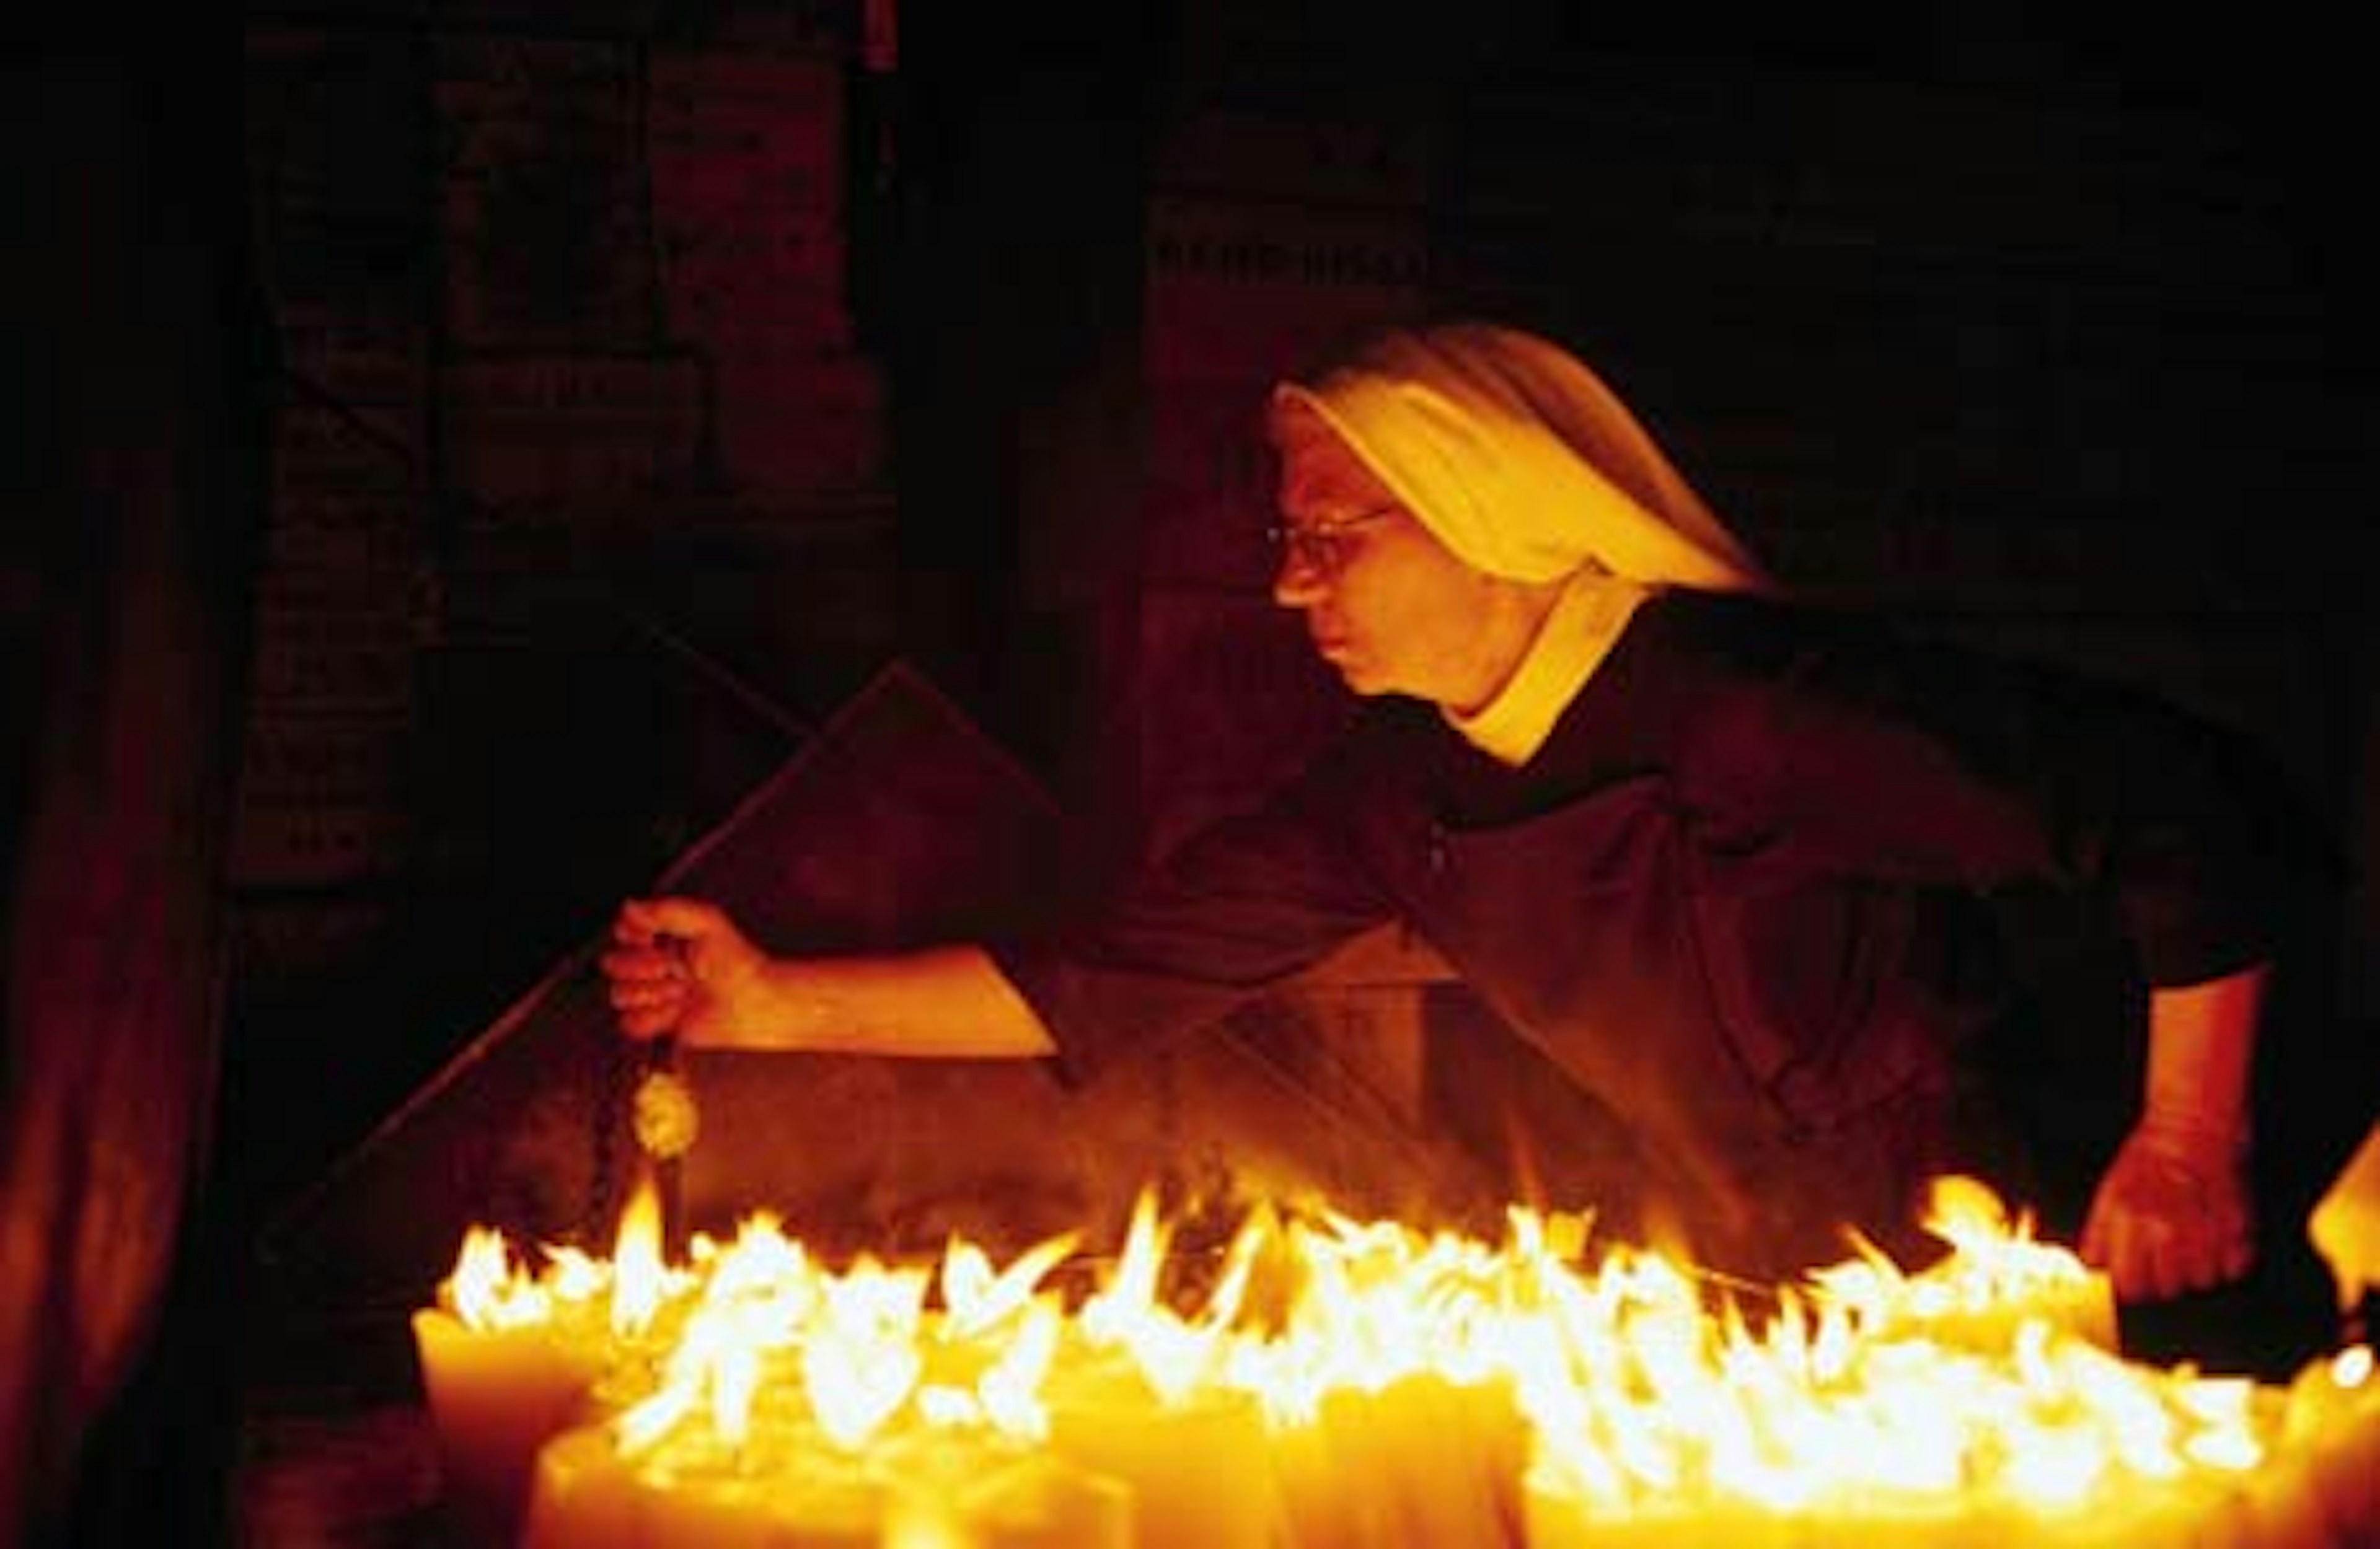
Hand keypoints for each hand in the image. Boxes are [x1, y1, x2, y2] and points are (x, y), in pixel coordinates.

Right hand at [601, 895, 769, 1045]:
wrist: (754, 1003)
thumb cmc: (737, 961)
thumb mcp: (707, 923)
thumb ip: (668, 911)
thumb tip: (628, 906)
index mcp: (661, 939)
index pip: (622, 932)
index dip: (631, 936)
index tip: (650, 937)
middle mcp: (652, 966)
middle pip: (612, 964)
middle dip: (641, 966)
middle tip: (672, 968)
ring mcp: (652, 996)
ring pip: (620, 995)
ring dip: (652, 993)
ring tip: (681, 993)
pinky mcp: (656, 1024)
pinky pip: (629, 1023)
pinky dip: (653, 1018)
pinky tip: (677, 1013)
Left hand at [2080, 1119, 2254, 1302]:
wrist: (2196, 1127)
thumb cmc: (2149, 1158)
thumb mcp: (2110, 1192)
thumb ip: (2098, 1236)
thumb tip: (2093, 1272)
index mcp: (2132, 1221)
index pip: (2129, 1285)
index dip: (2131, 1284)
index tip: (2134, 1276)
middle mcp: (2169, 1231)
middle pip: (2166, 1290)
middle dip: (2162, 1278)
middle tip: (2164, 1254)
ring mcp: (2206, 1233)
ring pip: (2200, 1282)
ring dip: (2195, 1269)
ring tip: (2191, 1239)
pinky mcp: (2240, 1229)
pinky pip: (2232, 1269)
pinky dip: (2226, 1260)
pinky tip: (2215, 1236)